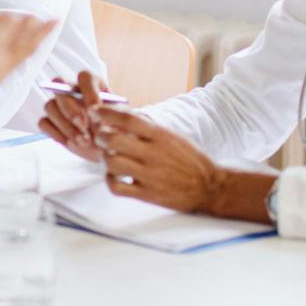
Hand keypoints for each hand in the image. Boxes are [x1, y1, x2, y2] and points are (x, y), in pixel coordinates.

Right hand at [40, 70, 107, 161]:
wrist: (107, 148)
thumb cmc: (114, 130)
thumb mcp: (117, 120)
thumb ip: (106, 112)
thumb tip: (89, 109)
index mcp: (92, 85)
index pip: (85, 77)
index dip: (87, 91)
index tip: (93, 109)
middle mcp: (72, 91)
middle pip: (60, 89)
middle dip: (70, 109)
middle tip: (83, 125)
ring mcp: (58, 106)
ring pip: (50, 106)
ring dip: (65, 125)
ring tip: (83, 140)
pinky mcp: (51, 122)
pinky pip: (43, 122)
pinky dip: (55, 133)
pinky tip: (70, 142)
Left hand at [93, 108, 220, 212]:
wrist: (210, 187)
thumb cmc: (190, 159)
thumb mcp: (173, 137)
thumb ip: (149, 128)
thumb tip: (122, 115)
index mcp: (162, 136)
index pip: (128, 119)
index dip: (107, 113)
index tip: (95, 111)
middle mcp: (154, 154)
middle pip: (113, 140)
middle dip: (101, 137)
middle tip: (101, 138)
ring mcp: (150, 175)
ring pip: (111, 163)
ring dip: (106, 159)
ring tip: (110, 158)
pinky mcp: (147, 194)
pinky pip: (116, 187)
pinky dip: (110, 181)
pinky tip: (115, 177)